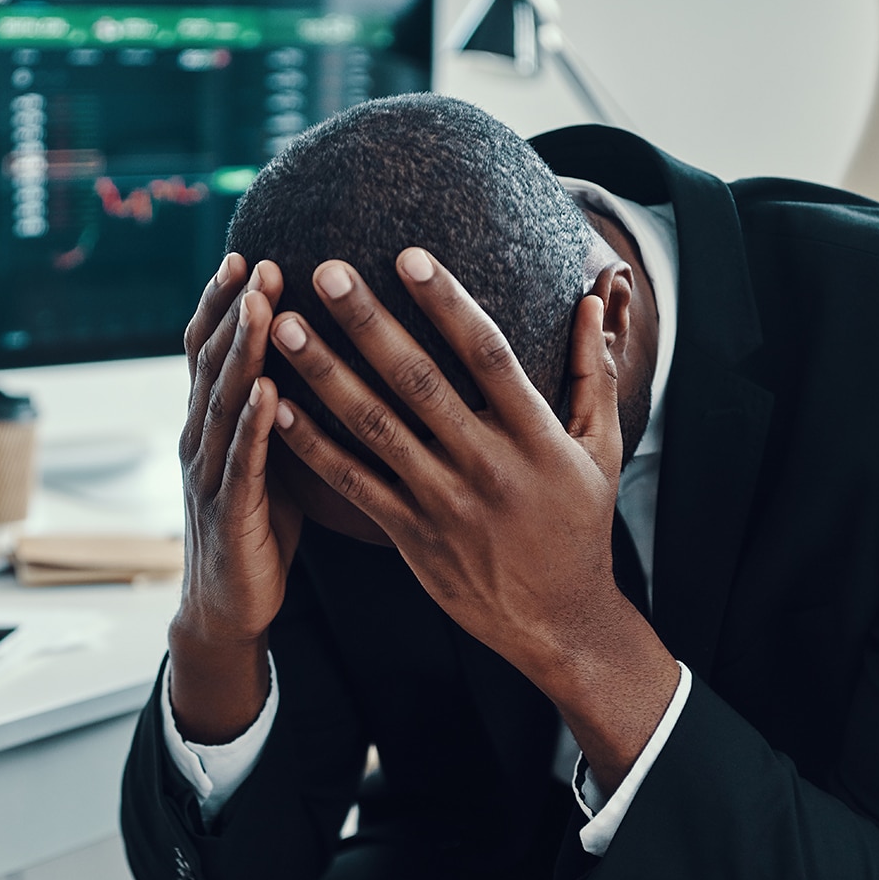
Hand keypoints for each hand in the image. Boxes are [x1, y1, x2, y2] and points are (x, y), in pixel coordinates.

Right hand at [169, 254, 303, 743]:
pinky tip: (268, 393)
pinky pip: (241, 461)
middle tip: (259, 261)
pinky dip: (252, 424)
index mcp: (211, 420)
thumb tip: (320, 351)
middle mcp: (200, 436)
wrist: (229, 605)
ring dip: (241, 352)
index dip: (224, 301)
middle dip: (234, 309)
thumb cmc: (258, 524)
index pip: (210, 347)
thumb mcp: (268, 454)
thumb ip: (278, 406)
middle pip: (212, 361)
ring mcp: (210, 472)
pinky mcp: (230, 511)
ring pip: (223, 401)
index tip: (248, 252)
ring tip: (261, 306)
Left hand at [268, 249, 677, 786]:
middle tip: (325, 271)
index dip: (447, 303)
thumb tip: (594, 296)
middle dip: (369, 323)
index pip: (488, 355)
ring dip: (326, 375)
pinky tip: (277, 407)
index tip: (408, 255)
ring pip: (375, 429)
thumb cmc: (580, 526)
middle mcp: (487, 466)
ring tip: (285, 327)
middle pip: (419, 382)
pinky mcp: (411, 537)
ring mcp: (445, 503)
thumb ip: (595, 371)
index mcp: (536, 437)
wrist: (559, 623)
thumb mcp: (602, 449)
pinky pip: (354, 485)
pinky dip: (313, 447)